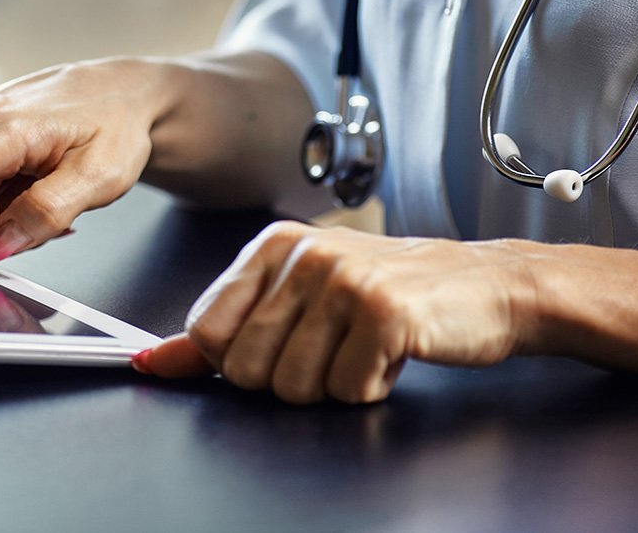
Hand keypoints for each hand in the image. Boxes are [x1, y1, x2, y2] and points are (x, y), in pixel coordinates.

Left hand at [135, 221, 539, 403]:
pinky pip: (349, 391)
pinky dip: (372, 387)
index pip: (205, 333)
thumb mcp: (298, 298)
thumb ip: (222, 331)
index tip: (281, 347)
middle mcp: (303, 256)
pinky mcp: (385, 313)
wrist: (485, 286)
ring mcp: (343, 281)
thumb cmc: (389, 293)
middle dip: (290, 379)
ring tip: (363, 346)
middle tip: (332, 347)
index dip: (237, 361)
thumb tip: (153, 362)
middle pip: (245, 370)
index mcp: (271, 246)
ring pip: (294, 387)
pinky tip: (392, 352)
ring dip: (334, 384)